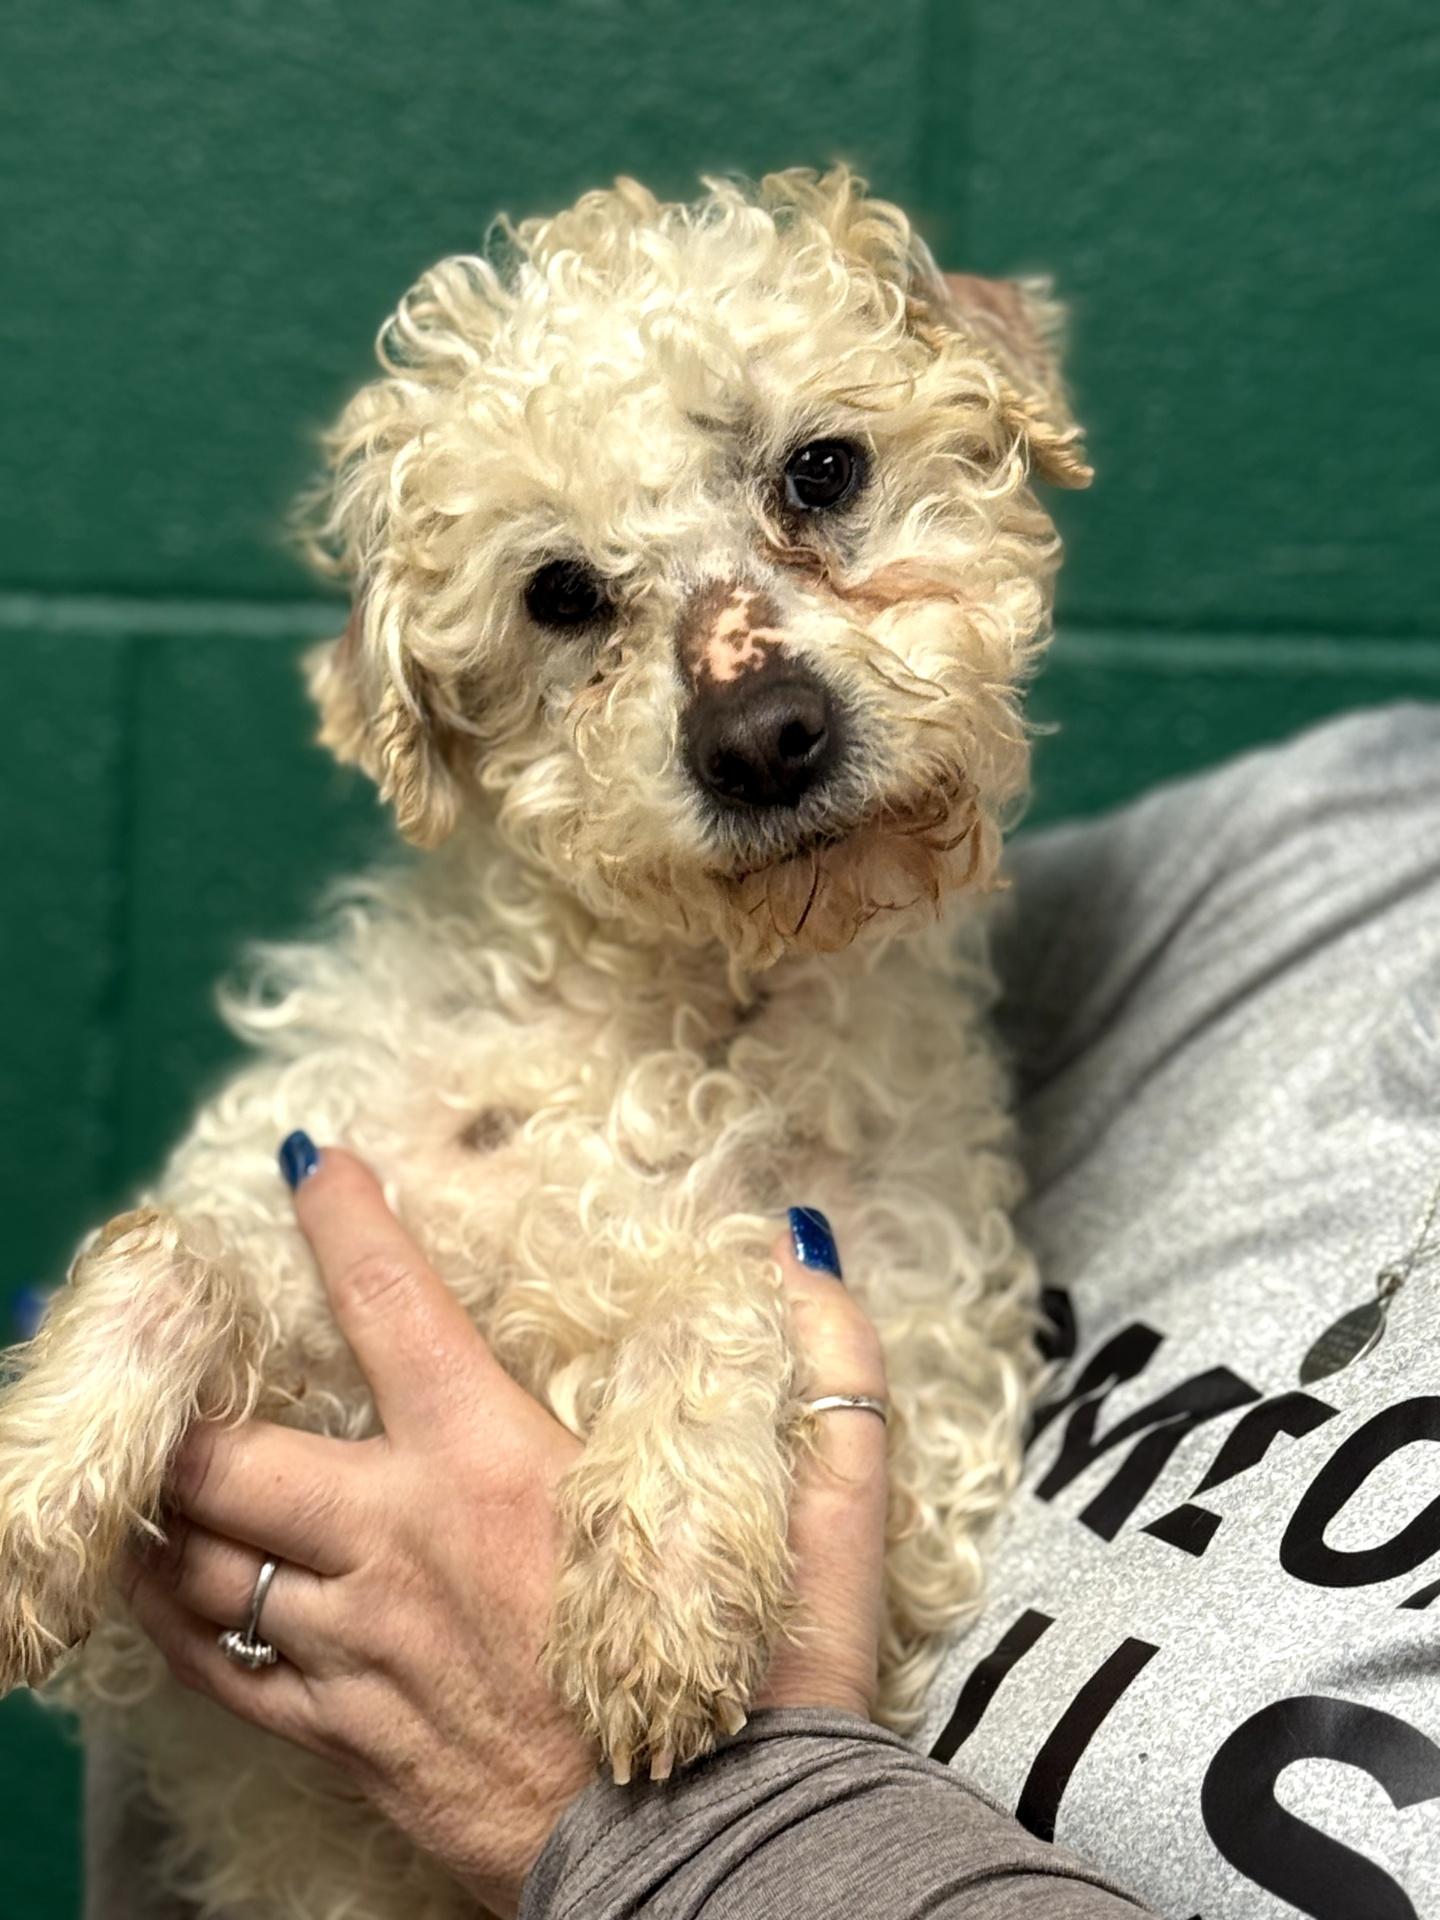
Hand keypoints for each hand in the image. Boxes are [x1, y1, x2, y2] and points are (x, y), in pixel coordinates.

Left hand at [119, 1150, 888, 1916]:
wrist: (713, 1870)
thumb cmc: (763, 1689)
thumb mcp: (827, 1514)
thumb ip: (828, 1366)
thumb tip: (805, 1249)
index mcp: (498, 1467)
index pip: (391, 1304)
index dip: (343, 1218)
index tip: (309, 1163)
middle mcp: (400, 1545)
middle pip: (232, 1450)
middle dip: (187, 1388)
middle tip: (177, 1338)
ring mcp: (357, 1648)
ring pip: (205, 1558)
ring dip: (164, 1497)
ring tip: (145, 1446)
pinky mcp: (344, 1736)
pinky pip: (216, 1668)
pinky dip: (168, 1613)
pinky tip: (147, 1577)